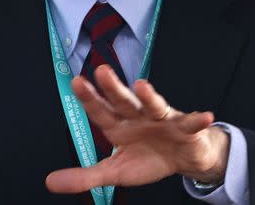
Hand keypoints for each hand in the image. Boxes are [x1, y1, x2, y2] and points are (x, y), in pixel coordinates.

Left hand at [46, 65, 230, 193]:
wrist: (184, 158)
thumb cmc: (146, 158)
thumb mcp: (114, 171)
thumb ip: (85, 176)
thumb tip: (50, 182)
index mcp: (118, 125)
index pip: (100, 111)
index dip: (89, 98)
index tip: (76, 82)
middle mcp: (137, 116)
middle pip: (123, 101)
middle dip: (113, 88)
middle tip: (102, 71)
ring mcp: (161, 120)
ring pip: (154, 106)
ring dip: (149, 97)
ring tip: (142, 86)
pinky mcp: (186, 128)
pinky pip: (191, 124)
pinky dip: (197, 120)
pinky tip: (204, 116)